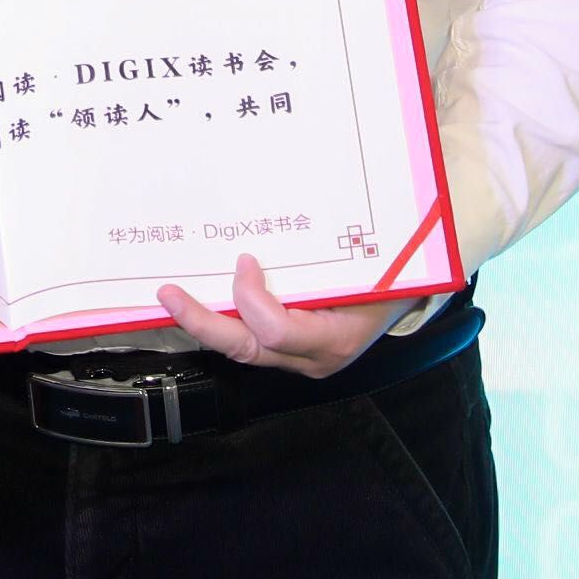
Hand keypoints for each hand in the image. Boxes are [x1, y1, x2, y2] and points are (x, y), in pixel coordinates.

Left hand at [158, 254, 404, 377]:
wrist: (410, 297)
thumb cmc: (393, 275)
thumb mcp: (371, 265)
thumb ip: (333, 253)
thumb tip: (290, 219)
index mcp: (336, 339)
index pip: (276, 330)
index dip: (251, 298)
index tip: (244, 261)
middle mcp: (314, 358)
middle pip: (246, 349)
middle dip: (201, 323)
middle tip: (167, 295)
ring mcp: (300, 360)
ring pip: (242, 349)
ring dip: (204, 323)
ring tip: (171, 299)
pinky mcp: (289, 352)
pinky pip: (249, 340)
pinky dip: (223, 321)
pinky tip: (199, 300)